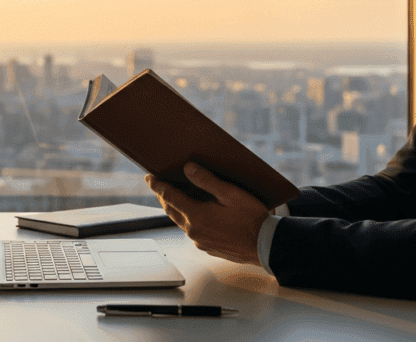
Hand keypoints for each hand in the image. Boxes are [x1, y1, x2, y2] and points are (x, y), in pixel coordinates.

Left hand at [145, 162, 269, 265]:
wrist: (266, 245)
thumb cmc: (252, 219)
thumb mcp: (231, 194)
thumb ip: (207, 180)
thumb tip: (188, 168)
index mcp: (197, 216)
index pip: (170, 197)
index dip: (158, 186)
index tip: (150, 178)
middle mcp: (194, 231)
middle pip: (171, 210)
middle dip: (163, 197)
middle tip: (158, 186)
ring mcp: (200, 241)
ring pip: (181, 222)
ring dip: (176, 209)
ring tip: (174, 198)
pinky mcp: (207, 248)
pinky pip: (192, 232)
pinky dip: (188, 220)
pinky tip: (195, 215)